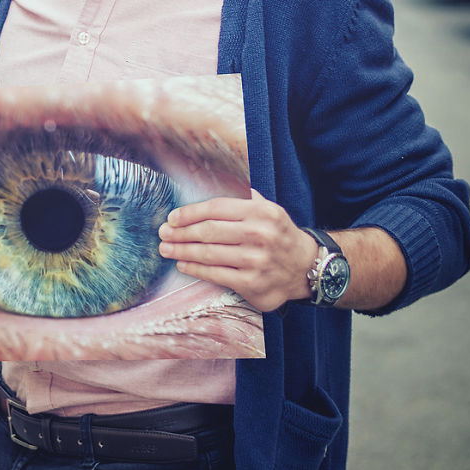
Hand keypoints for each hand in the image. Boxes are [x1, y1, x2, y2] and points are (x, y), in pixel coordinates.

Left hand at [158, 190, 313, 312]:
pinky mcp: (252, 283)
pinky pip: (216, 274)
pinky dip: (195, 269)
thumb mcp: (270, 210)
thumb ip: (246, 199)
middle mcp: (260, 234)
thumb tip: (218, 186)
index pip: (216, 208)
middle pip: (208, 231)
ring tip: (166, 249)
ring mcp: (256, 260)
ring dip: (182, 251)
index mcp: (261, 212)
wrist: (307, 268)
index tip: (172, 218)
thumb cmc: (280, 236)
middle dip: (180, 233)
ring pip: (209, 253)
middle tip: (163, 234)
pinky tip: (183, 264)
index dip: (189, 213)